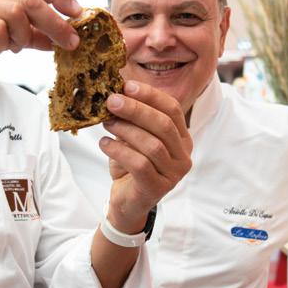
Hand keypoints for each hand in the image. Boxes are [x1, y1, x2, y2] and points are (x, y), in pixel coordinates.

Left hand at [99, 81, 192, 232]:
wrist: (127, 202)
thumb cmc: (130, 166)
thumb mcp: (132, 138)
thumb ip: (131, 118)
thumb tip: (116, 91)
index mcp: (182, 138)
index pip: (172, 109)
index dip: (150, 95)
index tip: (127, 86)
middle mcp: (183, 155)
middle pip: (163, 125)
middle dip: (136, 109)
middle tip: (111, 101)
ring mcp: (174, 174)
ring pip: (152, 145)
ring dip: (126, 130)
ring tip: (106, 123)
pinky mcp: (158, 188)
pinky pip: (140, 165)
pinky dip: (119, 151)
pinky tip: (104, 144)